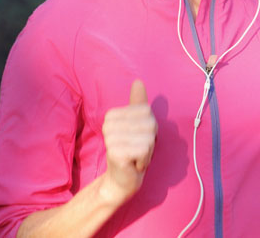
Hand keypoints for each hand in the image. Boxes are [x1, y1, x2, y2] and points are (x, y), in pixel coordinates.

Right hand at [100, 80, 157, 204]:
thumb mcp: (137, 124)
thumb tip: (138, 82)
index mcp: (113, 114)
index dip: (149, 126)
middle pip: (149, 124)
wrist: (121, 178)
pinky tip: (134, 163)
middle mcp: (109, 124)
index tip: (138, 138)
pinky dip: (144, 159)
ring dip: (147, 151)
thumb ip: (137, 103)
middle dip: (150, 140)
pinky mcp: (116, 153)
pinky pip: (144, 150)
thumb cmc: (132, 150)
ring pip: (148, 138)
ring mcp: (111, 138)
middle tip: (137, 149)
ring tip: (135, 156)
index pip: (147, 111)